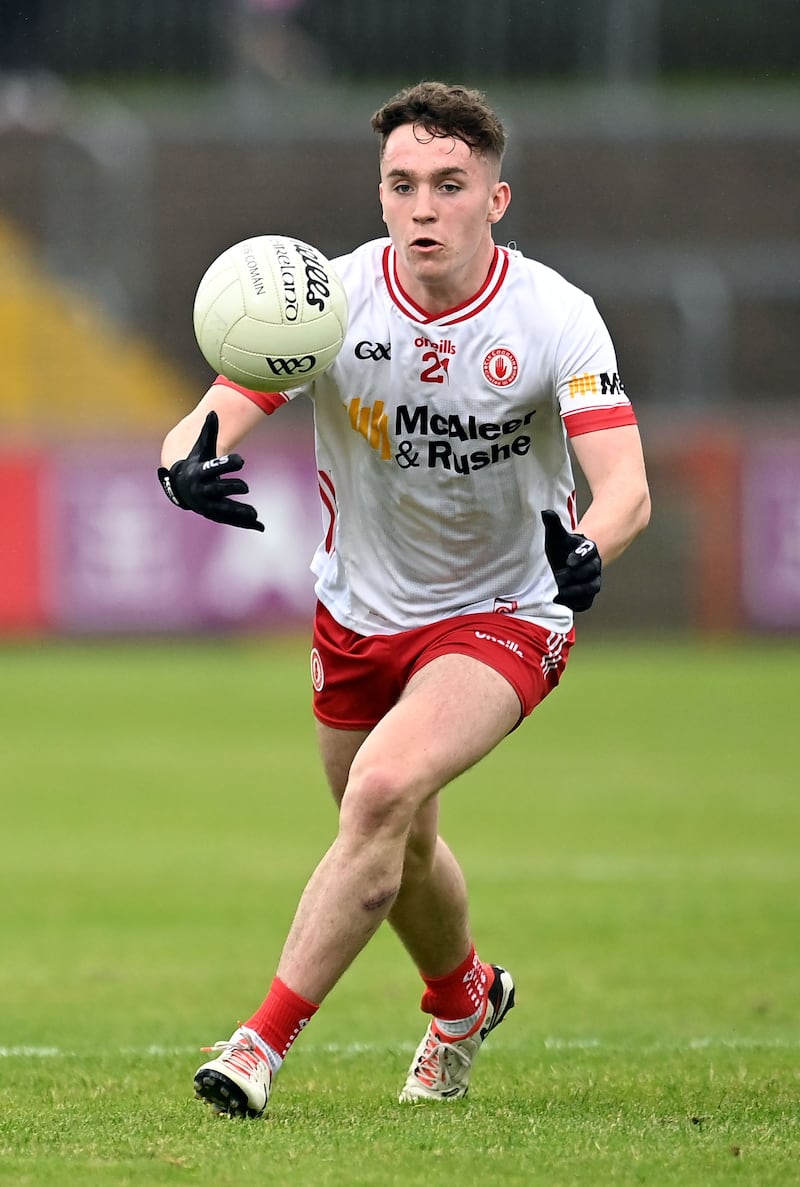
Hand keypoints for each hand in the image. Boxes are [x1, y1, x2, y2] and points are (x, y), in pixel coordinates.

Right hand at [158, 411, 264, 531]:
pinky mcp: (216, 514)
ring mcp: (208, 505)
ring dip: (239, 511)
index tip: (242, 460)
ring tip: (254, 514)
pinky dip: (245, 523)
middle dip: (232, 487)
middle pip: (218, 490)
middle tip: (245, 487)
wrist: (180, 486)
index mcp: (200, 473)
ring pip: (225, 509)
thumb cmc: (196, 463)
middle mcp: (202, 490)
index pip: (214, 468)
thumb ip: (209, 432)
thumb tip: (213, 410)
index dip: (228, 463)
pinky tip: (261, 526)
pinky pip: (231, 519)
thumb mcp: (201, 448)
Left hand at [541, 509, 600, 611]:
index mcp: (588, 549)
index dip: (580, 556)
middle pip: (590, 572)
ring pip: (591, 589)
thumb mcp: (557, 536)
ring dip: (576, 593)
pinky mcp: (588, 594)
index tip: (568, 561)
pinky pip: (587, 602)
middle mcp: (594, 565)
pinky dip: (577, 605)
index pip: (588, 552)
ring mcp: (593, 580)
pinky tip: (563, 603)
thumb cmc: (564, 547)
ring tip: (558, 595)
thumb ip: (554, 525)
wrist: (571, 560)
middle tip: (558, 579)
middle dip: (574, 577)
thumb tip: (545, 511)